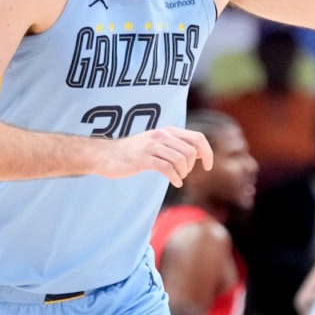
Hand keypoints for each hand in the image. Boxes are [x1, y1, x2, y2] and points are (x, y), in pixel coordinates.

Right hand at [99, 126, 213, 186]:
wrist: (106, 155)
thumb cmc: (133, 152)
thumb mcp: (156, 143)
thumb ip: (175, 145)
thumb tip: (198, 154)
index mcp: (168, 131)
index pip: (198, 138)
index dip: (208, 152)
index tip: (208, 166)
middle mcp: (162, 135)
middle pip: (191, 151)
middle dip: (192, 166)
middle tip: (183, 174)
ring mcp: (152, 146)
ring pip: (181, 160)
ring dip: (183, 173)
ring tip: (177, 178)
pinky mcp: (143, 159)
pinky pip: (167, 168)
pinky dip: (175, 178)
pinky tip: (175, 182)